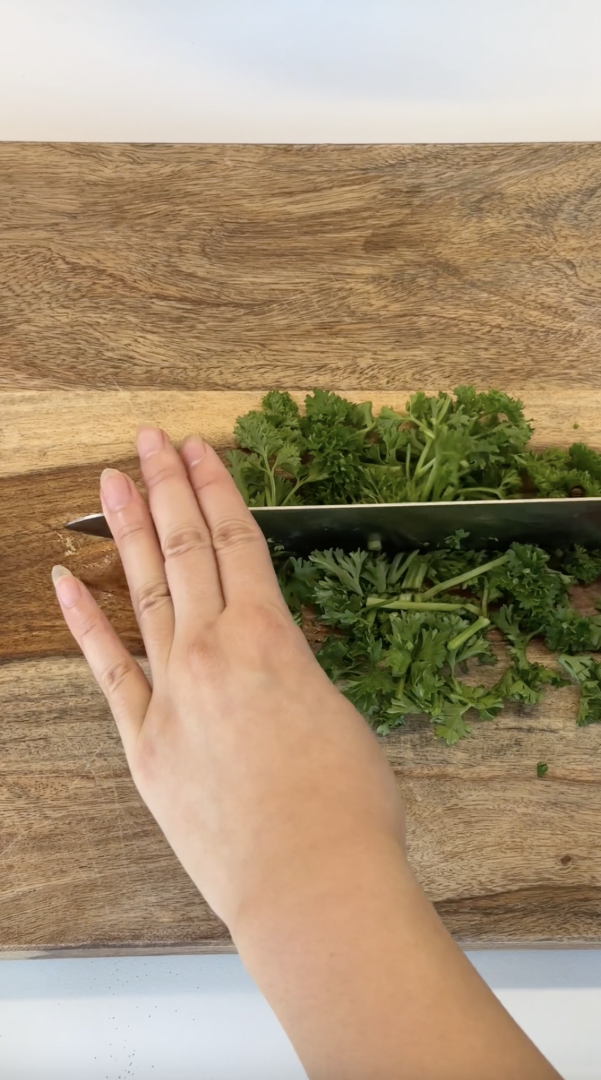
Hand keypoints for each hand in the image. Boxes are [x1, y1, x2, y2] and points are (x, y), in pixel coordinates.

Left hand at [52, 425, 404, 931]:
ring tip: (112, 483)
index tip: (199, 450)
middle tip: (150, 441)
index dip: (217, 489)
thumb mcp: (336, 711)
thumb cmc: (346, 804)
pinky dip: (85, 622)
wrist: (311, 880)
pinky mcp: (144, 742)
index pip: (238, 541)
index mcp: (271, 638)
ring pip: (146, 593)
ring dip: (130, 533)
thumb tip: (273, 651)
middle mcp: (214, 651)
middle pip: (187, 550)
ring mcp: (172, 693)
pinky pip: (108, 669)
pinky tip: (66, 580)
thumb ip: (294, 669)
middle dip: (169, 487)